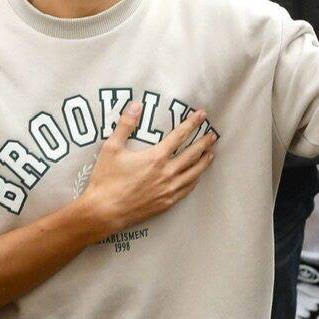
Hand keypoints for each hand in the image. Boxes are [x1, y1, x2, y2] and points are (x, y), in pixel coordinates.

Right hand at [75, 103, 214, 236]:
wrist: (105, 212)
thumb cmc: (106, 180)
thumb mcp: (111, 148)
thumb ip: (125, 125)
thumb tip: (135, 105)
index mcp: (156, 157)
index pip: (180, 135)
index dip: (192, 123)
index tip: (202, 115)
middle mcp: (167, 172)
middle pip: (192, 154)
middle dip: (204, 142)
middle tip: (212, 135)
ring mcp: (169, 189)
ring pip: (194, 173)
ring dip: (204, 162)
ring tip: (211, 154)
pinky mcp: (167, 202)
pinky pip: (187, 189)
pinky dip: (195, 180)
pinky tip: (197, 177)